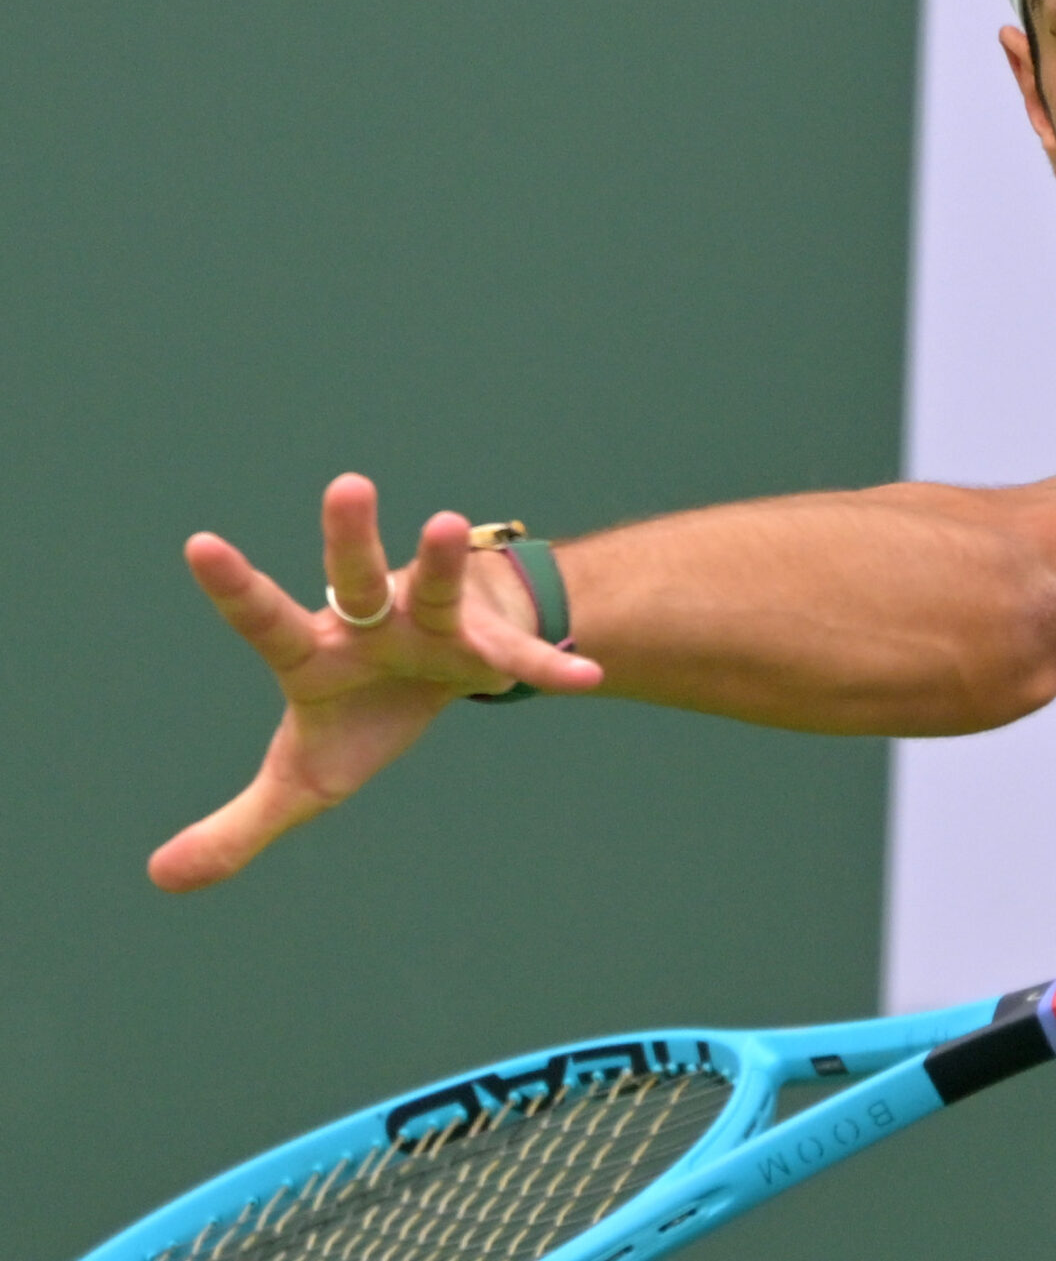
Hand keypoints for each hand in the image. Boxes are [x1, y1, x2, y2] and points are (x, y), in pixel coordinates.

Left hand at [149, 473, 601, 892]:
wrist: (453, 673)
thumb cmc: (367, 714)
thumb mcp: (306, 778)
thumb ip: (239, 826)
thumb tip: (163, 880)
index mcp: (315, 655)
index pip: (266, 622)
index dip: (236, 588)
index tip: (200, 544)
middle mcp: (369, 623)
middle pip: (354, 579)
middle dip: (350, 535)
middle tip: (347, 485)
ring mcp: (431, 624)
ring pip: (434, 588)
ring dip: (440, 560)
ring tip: (446, 523)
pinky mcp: (487, 641)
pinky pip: (516, 660)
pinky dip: (547, 667)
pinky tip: (582, 676)